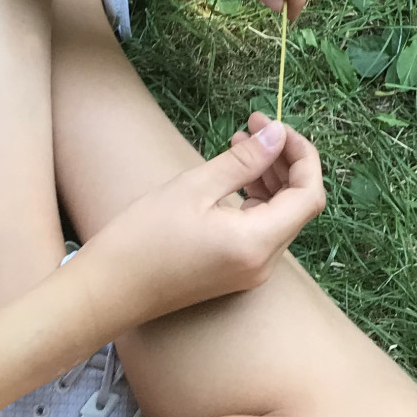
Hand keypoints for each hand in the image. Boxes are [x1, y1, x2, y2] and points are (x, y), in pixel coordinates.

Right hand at [72, 117, 325, 326]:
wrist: (107, 292)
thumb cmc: (144, 237)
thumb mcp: (194, 188)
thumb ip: (243, 162)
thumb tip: (278, 134)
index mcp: (258, 244)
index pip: (309, 195)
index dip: (301, 154)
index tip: (273, 124)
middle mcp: (262, 264)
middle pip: (298, 204)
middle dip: (284, 159)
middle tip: (252, 123)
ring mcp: (248, 273)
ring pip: (280, 216)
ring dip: (270, 175)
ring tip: (240, 140)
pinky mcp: (233, 273)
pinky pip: (261, 230)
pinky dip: (256, 197)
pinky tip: (233, 174)